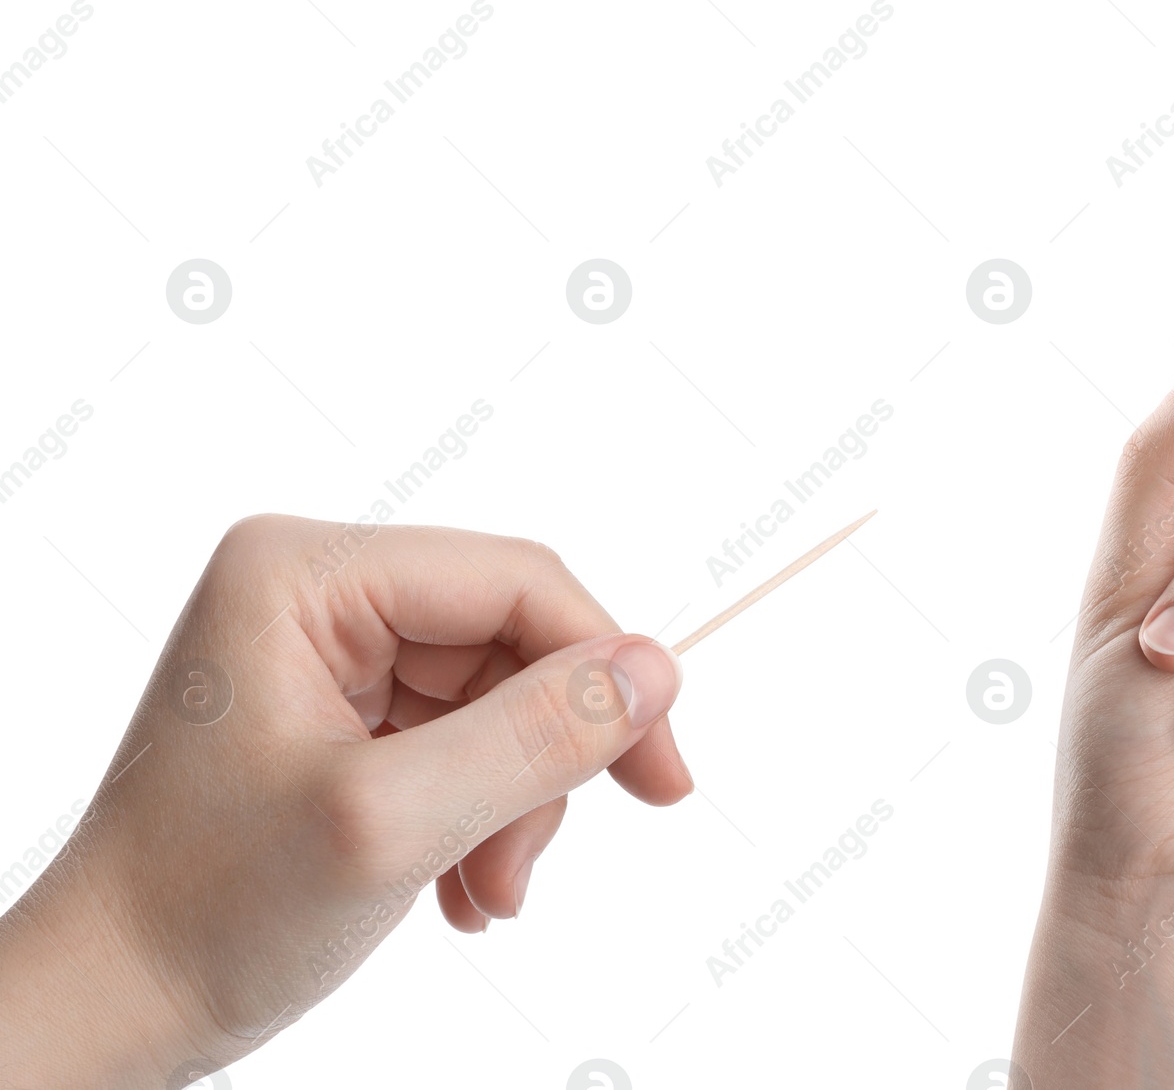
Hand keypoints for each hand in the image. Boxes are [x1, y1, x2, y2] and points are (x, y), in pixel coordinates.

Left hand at [0, 516, 689, 1088]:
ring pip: (498, 699)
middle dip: (539, 763)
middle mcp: (319, 590)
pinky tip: (463, 887)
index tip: (661, 776)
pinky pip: (461, 737)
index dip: (603, 667)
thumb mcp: (391, 823)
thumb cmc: (207, 912)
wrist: (107, 1005)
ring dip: (513, 804)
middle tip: (528, 870)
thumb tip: (658, 669)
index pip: (512, 582)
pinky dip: (482, 814)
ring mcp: (329, 650)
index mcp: (306, 573)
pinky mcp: (341, 709)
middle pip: (509, 644)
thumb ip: (534, 736)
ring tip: (485, 894)